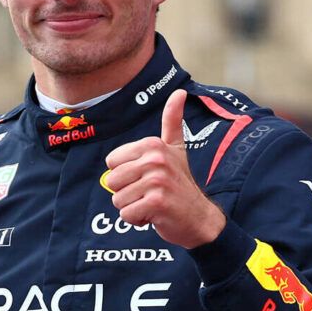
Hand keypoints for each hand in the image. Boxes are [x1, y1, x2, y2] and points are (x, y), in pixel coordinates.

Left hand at [105, 89, 225, 248]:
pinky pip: (127, 213)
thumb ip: (173, 120)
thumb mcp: (176, 148)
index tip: (146, 177)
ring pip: (118, 199)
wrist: (200, 218)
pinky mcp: (157, 202)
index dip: (125, 174)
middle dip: (126, 192)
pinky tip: (154, 214)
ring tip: (152, 202)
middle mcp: (155, 159)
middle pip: (112, 180)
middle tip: (149, 192)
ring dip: (132, 206)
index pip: (111, 162)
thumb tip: (180, 92)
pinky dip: (137, 219)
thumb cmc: (181, 182)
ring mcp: (157, 180)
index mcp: (152, 144)